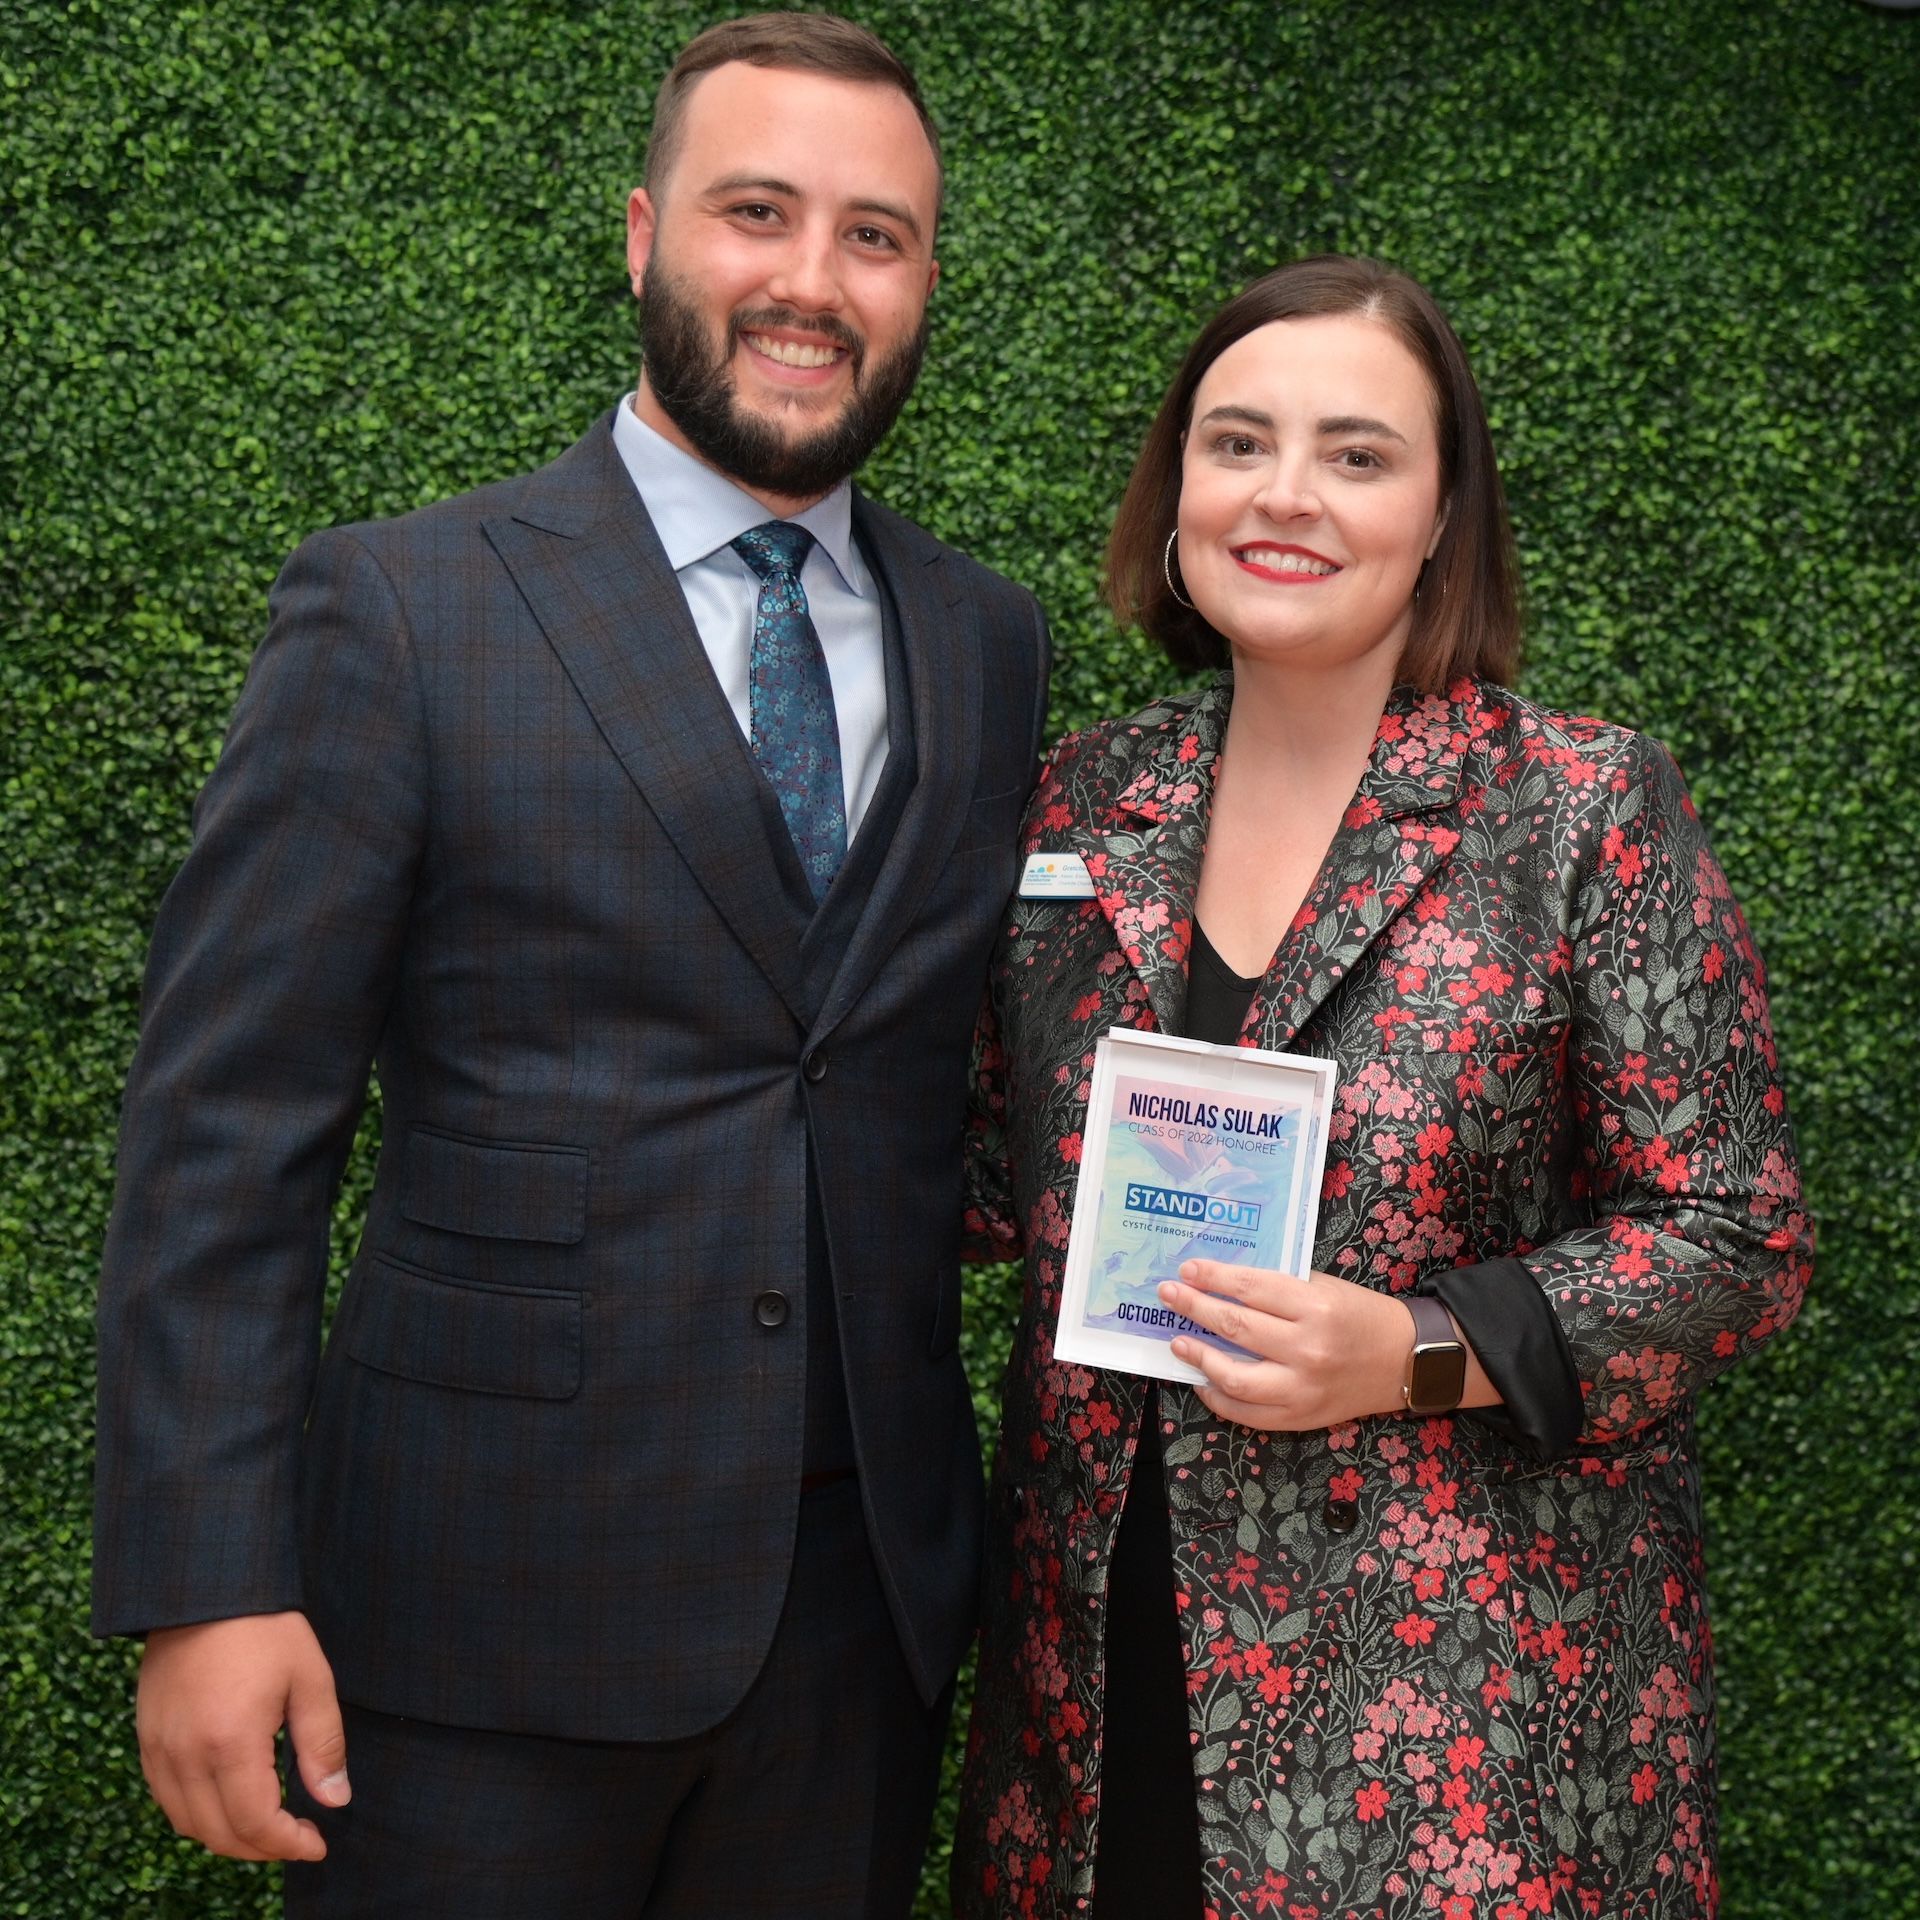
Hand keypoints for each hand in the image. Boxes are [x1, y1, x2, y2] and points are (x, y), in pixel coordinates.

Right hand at [136, 1610, 347, 1861]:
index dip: (289, 1844)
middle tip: (298, 1838)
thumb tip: (335, 1800)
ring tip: (269, 1825)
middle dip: (263, 1848)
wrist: (207, 1589)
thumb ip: (322, 1744)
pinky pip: (168, 1800)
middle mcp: (186, 1756)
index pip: (256, 1823)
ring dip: (229, 1836)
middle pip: (220, 1834)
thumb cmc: (266, 1628)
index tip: (318, 1843)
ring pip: (188, 1825)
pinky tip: (229, 1801)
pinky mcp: (147, 1740)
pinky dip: (198, 1816)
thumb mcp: (309, 1679)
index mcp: (230, 1743)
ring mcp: (159, 1750)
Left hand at [1159, 1259, 1411, 1430]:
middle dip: (1194, 1308)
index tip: (1187, 1269)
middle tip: (1169, 1295)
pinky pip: (1248, 1414)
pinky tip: (1203, 1379)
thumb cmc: (1361, 1316)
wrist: (1406, 1361)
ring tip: (1178, 1341)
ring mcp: (1302, 1389)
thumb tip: (1222, 1283)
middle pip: (1235, 1328)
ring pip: (1234, 1377)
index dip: (1213, 1278)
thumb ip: (1279, 1288)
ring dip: (1199, 1357)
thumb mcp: (1326, 1288)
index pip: (1250, 1289)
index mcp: (1315, 1308)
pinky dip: (1219, 1397)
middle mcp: (1307, 1349)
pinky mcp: (1301, 1417)